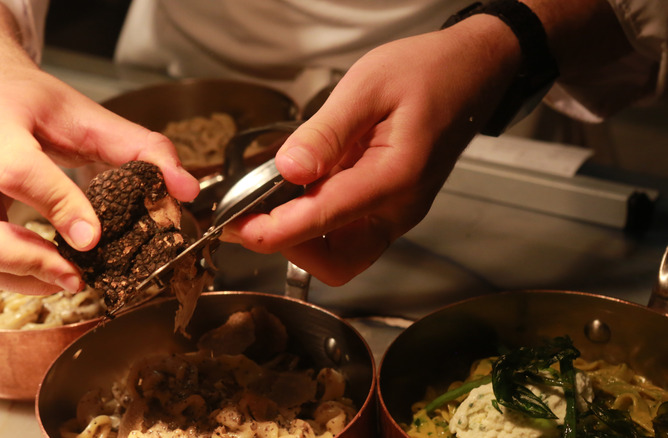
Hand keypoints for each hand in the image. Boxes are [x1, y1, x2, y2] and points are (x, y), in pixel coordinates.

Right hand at [0, 66, 198, 293]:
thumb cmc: (36, 105)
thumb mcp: (91, 114)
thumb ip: (143, 147)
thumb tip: (185, 189)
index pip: (16, 169)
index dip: (57, 206)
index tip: (94, 237)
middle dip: (27, 263)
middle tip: (77, 275)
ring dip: (21, 278)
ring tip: (71, 279)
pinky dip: (11, 276)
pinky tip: (50, 272)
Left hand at [221, 17, 520, 285]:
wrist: (471, 73)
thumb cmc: (427, 72)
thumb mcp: (368, 86)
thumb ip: (326, 133)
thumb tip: (288, 170)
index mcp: (395, 177)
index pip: (326, 219)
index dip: (276, 231)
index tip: (238, 227)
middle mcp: (399, 209)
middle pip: (337, 261)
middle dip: (290, 247)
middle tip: (254, 214)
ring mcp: (396, 213)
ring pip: (341, 255)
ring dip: (301, 238)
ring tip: (273, 197)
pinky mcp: (390, 209)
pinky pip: (348, 233)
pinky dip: (316, 223)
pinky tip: (300, 189)